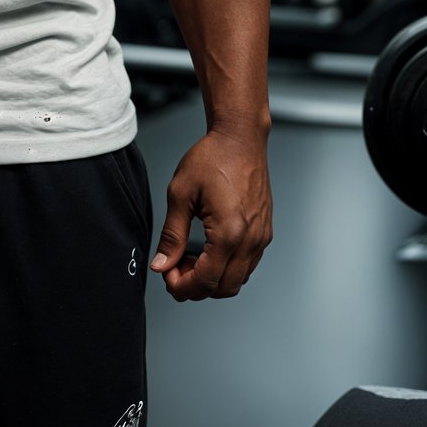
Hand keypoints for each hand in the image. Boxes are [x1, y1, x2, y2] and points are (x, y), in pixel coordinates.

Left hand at [150, 125, 272, 300]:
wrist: (240, 139)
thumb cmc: (213, 158)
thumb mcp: (180, 194)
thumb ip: (171, 235)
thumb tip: (162, 264)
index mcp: (229, 233)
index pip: (206, 280)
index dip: (182, 286)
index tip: (166, 276)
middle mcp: (251, 240)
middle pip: (223, 288)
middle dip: (196, 287)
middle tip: (174, 270)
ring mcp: (261, 237)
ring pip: (237, 280)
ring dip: (212, 279)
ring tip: (189, 259)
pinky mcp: (264, 232)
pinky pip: (247, 264)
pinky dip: (226, 268)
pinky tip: (207, 251)